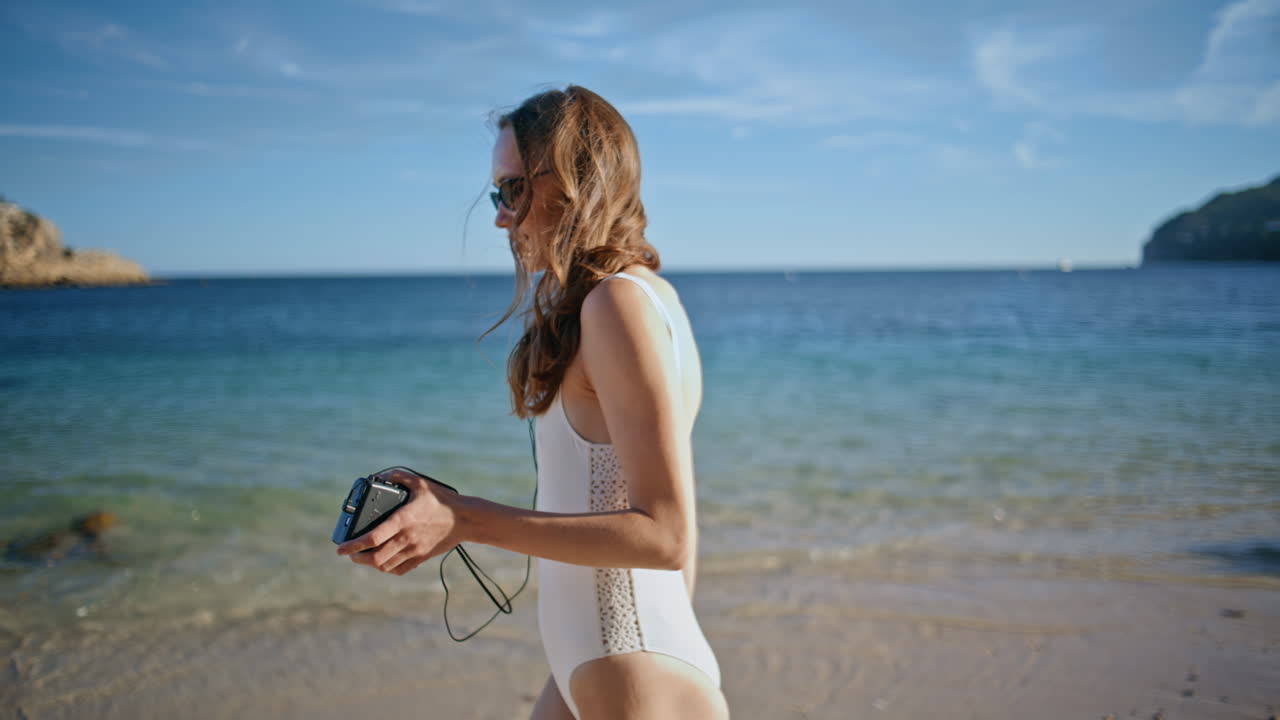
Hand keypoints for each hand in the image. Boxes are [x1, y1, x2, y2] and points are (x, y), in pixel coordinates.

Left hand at [336, 468, 463, 575]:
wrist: (464, 519)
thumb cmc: (442, 500)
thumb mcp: (421, 483)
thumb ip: (399, 477)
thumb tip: (381, 476)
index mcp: (403, 520)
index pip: (372, 537)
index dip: (353, 545)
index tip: (340, 548)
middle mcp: (406, 538)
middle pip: (375, 558)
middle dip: (358, 558)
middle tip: (351, 553)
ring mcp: (414, 550)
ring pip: (385, 566)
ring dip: (370, 564)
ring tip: (364, 557)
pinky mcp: (421, 557)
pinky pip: (399, 570)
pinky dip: (387, 568)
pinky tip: (383, 561)